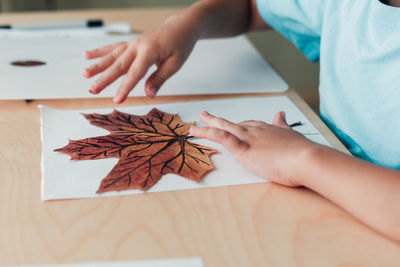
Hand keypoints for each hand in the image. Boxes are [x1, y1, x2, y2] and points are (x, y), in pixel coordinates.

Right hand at [82, 15, 198, 103]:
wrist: (181, 27)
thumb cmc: (180, 45)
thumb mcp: (175, 64)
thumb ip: (159, 79)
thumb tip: (148, 94)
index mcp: (149, 51)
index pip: (135, 73)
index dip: (125, 88)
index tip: (116, 100)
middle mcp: (138, 46)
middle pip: (118, 64)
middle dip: (104, 78)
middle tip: (92, 90)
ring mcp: (133, 43)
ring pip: (112, 55)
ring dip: (97, 65)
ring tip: (84, 74)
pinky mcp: (131, 43)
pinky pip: (113, 47)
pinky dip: (100, 51)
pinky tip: (86, 55)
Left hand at [190, 111, 318, 185]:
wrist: (307, 159)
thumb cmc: (304, 153)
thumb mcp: (292, 135)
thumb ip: (284, 126)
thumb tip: (281, 113)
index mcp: (268, 129)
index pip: (251, 125)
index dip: (240, 126)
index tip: (234, 125)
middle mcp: (256, 131)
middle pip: (234, 124)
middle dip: (219, 120)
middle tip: (206, 115)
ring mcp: (249, 138)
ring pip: (224, 127)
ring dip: (209, 123)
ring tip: (197, 120)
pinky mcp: (243, 149)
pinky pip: (221, 137)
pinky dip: (207, 132)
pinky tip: (196, 130)